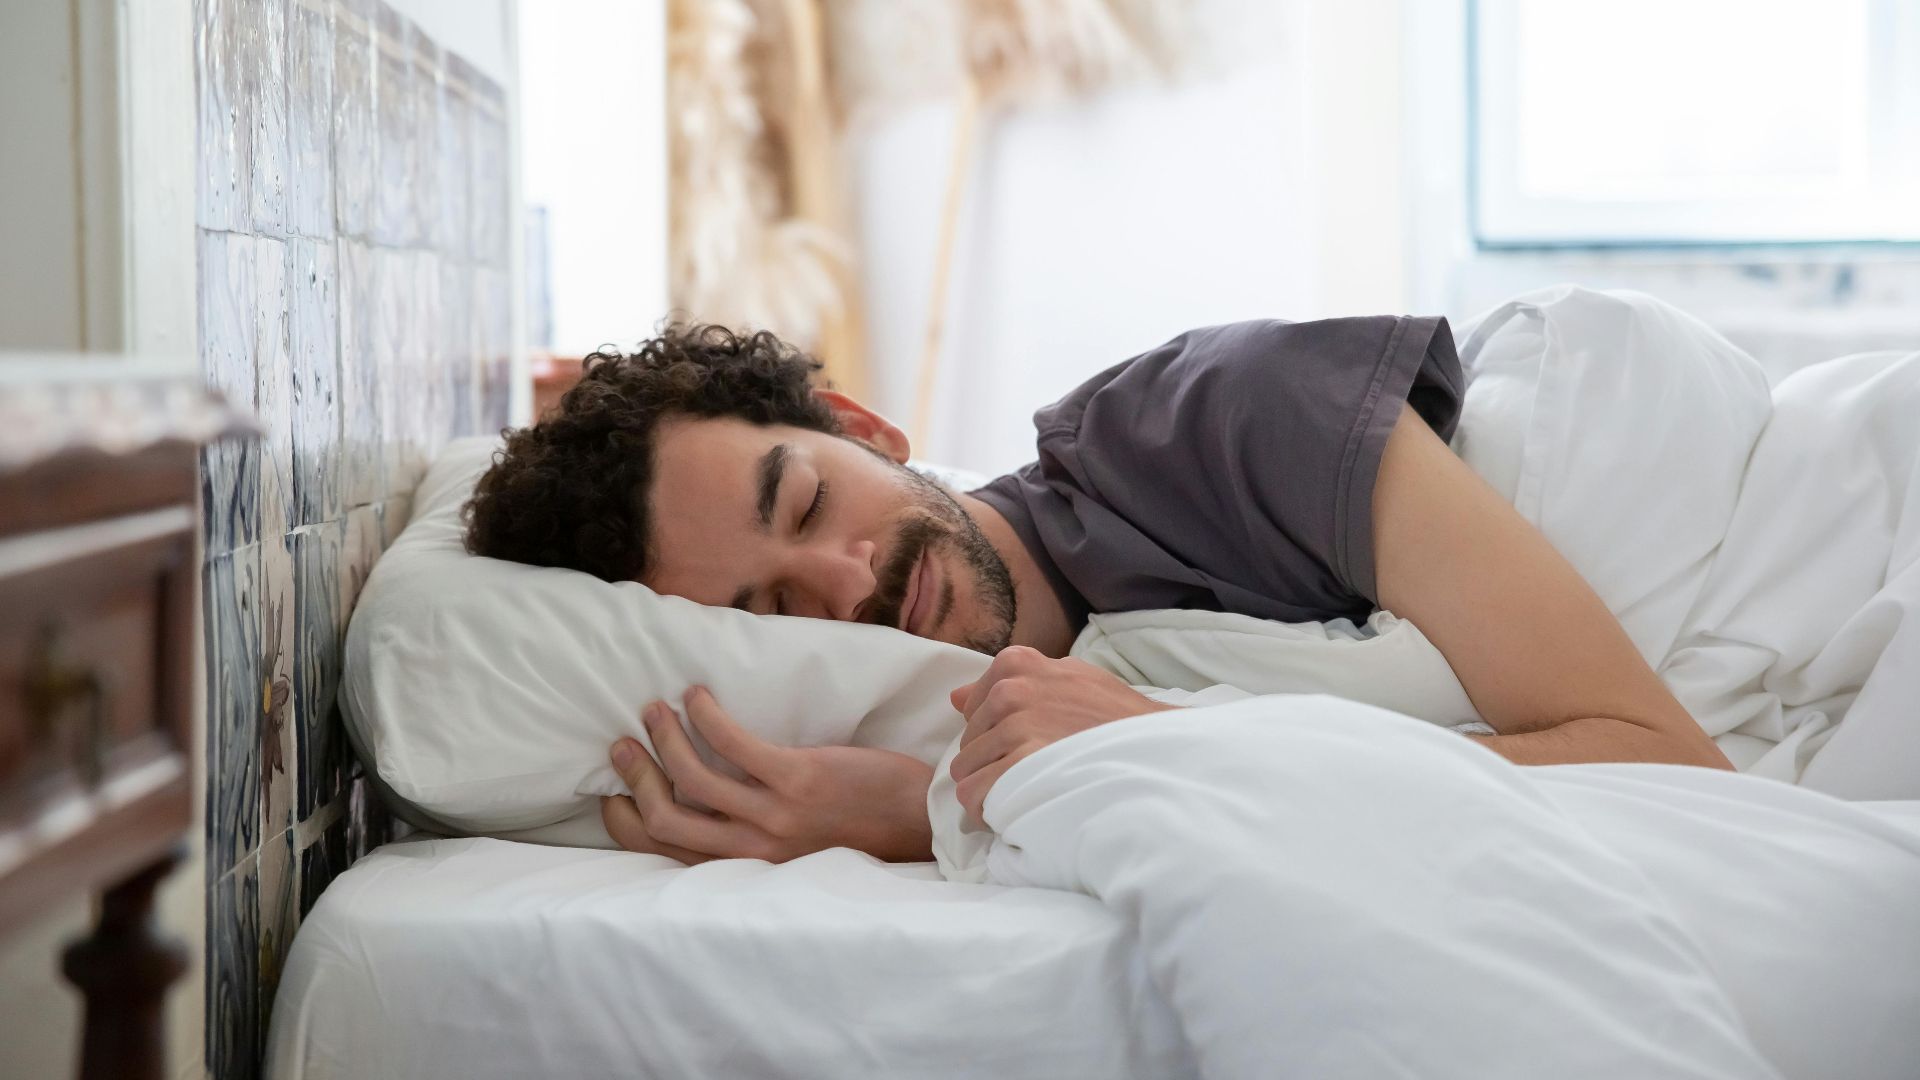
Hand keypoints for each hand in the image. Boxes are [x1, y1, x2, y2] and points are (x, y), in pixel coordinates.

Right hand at [601, 686, 936, 864]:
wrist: (917, 821)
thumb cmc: (858, 828)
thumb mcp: (793, 847)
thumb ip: (750, 832)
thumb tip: (708, 801)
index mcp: (748, 865)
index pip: (665, 852)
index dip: (627, 822)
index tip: (613, 793)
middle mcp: (754, 849)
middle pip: (665, 818)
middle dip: (633, 779)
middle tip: (622, 744)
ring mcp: (775, 815)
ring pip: (691, 777)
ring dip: (663, 737)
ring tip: (654, 708)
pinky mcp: (799, 780)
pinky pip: (733, 743)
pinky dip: (705, 716)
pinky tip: (698, 695)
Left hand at [949, 646, 1179, 827]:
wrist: (1156, 748)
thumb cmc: (1116, 717)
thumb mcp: (1070, 679)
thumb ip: (1015, 683)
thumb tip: (956, 698)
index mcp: (1017, 664)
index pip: (971, 710)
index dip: (995, 737)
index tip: (1024, 749)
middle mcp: (1010, 690)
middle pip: (967, 743)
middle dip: (991, 765)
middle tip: (1030, 778)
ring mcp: (1015, 727)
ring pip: (966, 772)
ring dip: (991, 791)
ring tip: (1027, 795)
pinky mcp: (1019, 765)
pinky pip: (974, 796)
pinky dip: (989, 812)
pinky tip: (1014, 814)